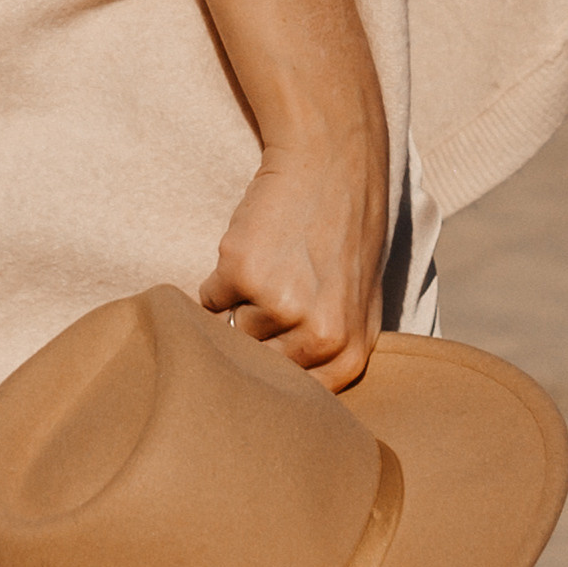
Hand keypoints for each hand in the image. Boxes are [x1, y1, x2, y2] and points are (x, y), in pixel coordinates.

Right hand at [199, 116, 389, 394]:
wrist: (330, 164)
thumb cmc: (343, 234)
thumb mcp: (357, 305)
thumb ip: (329, 354)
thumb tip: (284, 402)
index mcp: (350, 355)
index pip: (294, 399)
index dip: (276, 372)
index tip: (273, 352)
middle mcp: (319, 338)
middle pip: (259, 366)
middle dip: (261, 333)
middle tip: (283, 288)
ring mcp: (280, 307)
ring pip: (233, 332)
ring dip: (242, 302)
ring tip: (276, 262)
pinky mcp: (243, 274)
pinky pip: (209, 297)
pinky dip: (220, 276)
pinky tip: (253, 246)